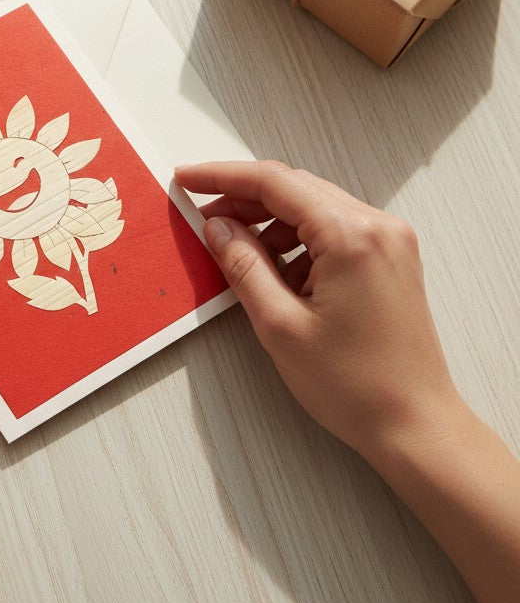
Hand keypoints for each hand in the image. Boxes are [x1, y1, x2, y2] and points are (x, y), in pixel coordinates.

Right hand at [175, 161, 461, 462]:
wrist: (415, 425)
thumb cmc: (357, 386)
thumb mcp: (279, 325)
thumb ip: (242, 265)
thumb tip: (217, 227)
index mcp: (352, 236)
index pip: (274, 182)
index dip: (222, 177)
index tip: (187, 179)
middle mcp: (377, 227)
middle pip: (294, 188)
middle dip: (242, 199)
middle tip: (201, 218)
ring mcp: (388, 241)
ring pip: (311, 207)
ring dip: (268, 222)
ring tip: (233, 252)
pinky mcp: (388, 258)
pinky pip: (331, 230)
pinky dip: (296, 241)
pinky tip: (273, 271)